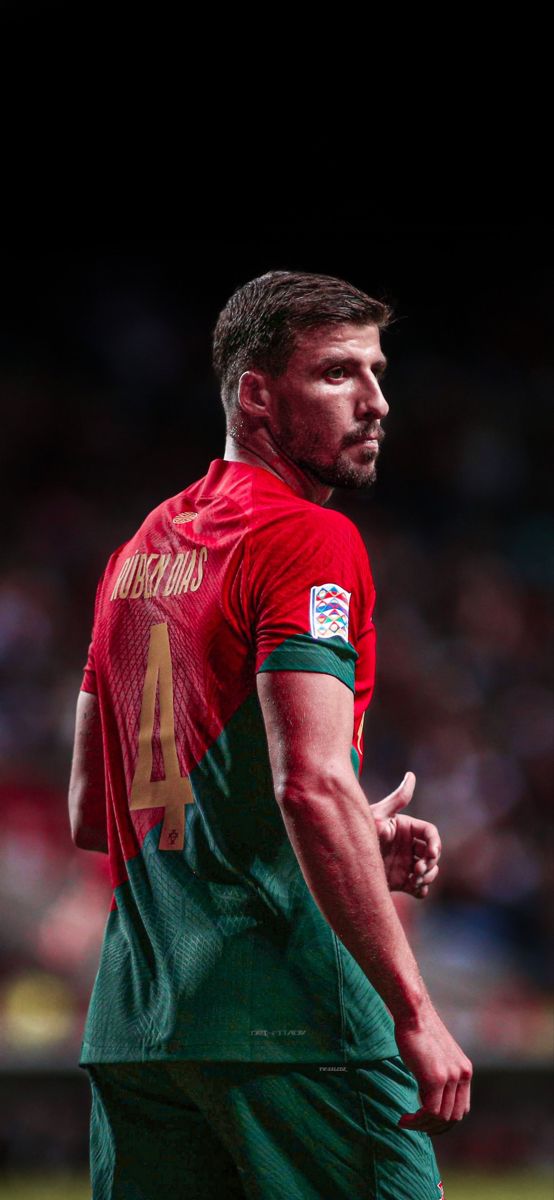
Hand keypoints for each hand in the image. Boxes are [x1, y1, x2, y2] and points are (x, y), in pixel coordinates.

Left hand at [370, 773, 440, 898]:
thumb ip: (397, 800)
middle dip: (431, 862)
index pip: (430, 833)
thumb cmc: (360, 830)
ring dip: (428, 876)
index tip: (431, 854)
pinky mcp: (402, 880)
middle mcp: (410, 846)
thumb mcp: (378, 815)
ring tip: (415, 880)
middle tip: (418, 870)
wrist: (342, 858)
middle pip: (433, 853)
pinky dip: (421, 889)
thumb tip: (411, 776)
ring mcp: (407, 863)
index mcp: (407, 828)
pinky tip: (414, 889)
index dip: (435, 843)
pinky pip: (420, 887)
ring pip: (429, 871)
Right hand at [395, 1000, 472, 1133]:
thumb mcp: (436, 1056)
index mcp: (465, 1071)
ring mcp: (450, 1077)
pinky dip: (416, 1120)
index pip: (462, 1109)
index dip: (446, 1122)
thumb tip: (431, 1093)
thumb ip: (440, 1074)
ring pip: (440, 1117)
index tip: (429, 1124)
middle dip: (435, 1128)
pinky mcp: (435, 1078)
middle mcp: (462, 1075)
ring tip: (406, 1122)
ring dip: (422, 1126)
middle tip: (416, 1127)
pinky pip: (429, 1111)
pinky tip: (404, 1118)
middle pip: (453, 1117)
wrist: (413, 1014)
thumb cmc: (418, 1032)